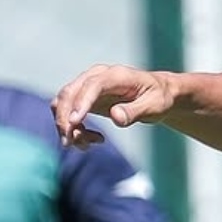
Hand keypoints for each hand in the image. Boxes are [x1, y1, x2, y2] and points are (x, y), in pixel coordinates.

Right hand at [52, 64, 174, 149]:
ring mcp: (87, 86)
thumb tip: (116, 117)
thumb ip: (135, 111)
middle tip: (70, 143)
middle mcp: (97, 76)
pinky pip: (68, 113)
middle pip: (69, 93)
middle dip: (64, 119)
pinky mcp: (84, 98)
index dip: (82, 102)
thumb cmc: (158, 98)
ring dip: (68, 127)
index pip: (93, 86)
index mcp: (116, 75)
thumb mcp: (155, 106)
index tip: (74, 122)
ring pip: (63, 104)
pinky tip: (93, 140)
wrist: (157, 94)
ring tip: (88, 145)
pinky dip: (74, 129)